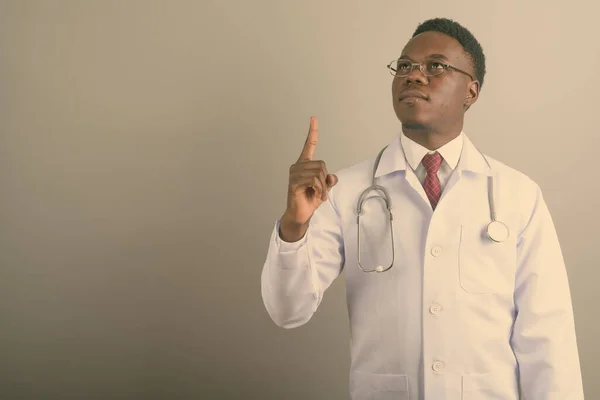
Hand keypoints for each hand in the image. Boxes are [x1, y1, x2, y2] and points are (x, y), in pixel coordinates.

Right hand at [280, 117, 337, 239]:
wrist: (301, 214)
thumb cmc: (310, 200)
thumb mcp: (324, 189)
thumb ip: (329, 181)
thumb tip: (332, 177)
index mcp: (304, 164)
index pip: (309, 145)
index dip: (312, 132)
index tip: (313, 118)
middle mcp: (298, 166)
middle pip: (322, 164)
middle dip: (325, 179)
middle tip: (320, 190)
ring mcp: (294, 174)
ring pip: (319, 173)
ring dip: (322, 186)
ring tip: (317, 194)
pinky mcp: (294, 182)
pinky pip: (314, 180)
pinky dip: (319, 189)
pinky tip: (315, 195)